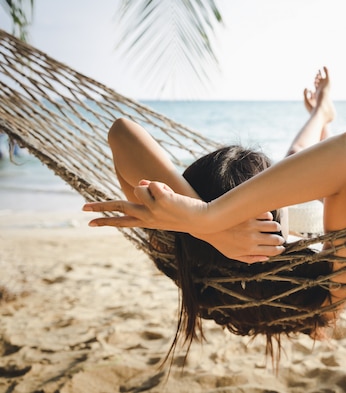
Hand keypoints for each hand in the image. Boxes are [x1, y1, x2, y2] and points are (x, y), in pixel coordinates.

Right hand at [83, 180, 208, 233]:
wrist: (204, 221)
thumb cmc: (186, 214)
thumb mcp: (165, 206)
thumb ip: (150, 195)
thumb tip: (140, 182)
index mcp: (147, 223)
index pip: (122, 222)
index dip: (105, 220)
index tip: (88, 223)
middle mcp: (147, 218)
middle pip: (119, 208)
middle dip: (100, 207)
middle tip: (82, 208)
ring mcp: (153, 209)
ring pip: (139, 188)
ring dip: (151, 186)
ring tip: (168, 195)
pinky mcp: (161, 200)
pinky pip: (152, 183)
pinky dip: (162, 185)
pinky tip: (174, 195)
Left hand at [195, 211, 284, 263]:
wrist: (209, 225)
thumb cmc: (220, 241)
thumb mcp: (233, 255)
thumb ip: (250, 258)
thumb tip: (266, 258)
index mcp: (249, 249)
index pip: (272, 251)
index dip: (279, 250)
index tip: (281, 248)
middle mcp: (253, 238)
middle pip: (276, 239)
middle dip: (280, 240)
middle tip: (279, 239)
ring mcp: (252, 225)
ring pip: (274, 226)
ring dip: (276, 228)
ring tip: (274, 228)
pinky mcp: (250, 214)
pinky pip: (267, 215)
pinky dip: (269, 217)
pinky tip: (267, 219)